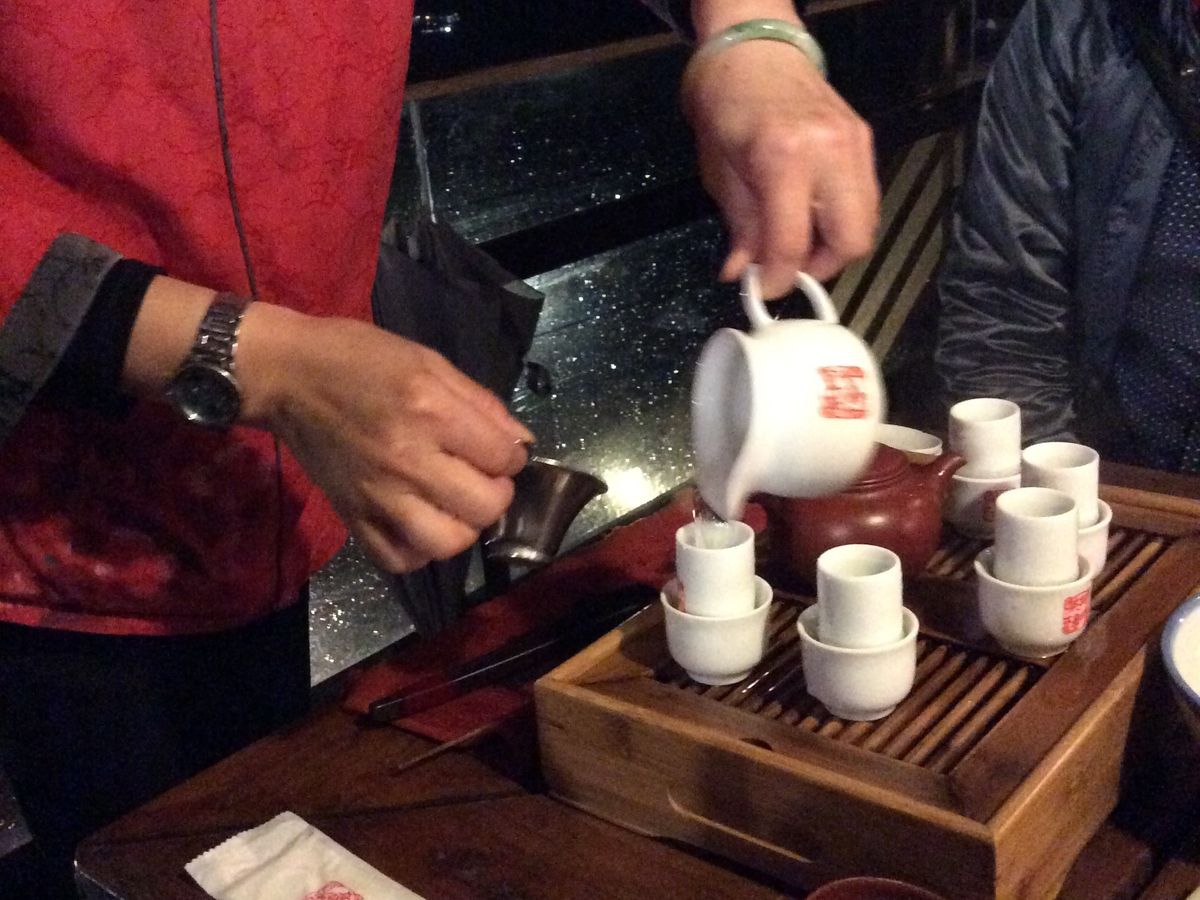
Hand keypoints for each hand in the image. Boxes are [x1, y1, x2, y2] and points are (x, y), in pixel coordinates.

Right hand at [240, 308, 532, 572]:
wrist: (286, 376)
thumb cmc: (359, 358)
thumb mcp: (428, 361)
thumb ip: (481, 403)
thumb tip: (520, 442)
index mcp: (430, 412)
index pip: (503, 457)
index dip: (512, 455)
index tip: (498, 448)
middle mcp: (407, 460)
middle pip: (484, 507)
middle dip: (496, 493)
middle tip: (482, 476)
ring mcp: (378, 496)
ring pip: (447, 543)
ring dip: (463, 527)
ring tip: (455, 504)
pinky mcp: (352, 518)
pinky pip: (399, 560)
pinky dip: (419, 550)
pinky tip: (421, 523)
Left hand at [682, 38, 879, 295]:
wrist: (755, 50)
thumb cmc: (727, 103)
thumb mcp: (720, 172)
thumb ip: (740, 228)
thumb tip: (744, 274)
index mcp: (784, 158)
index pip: (793, 242)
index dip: (779, 278)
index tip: (765, 290)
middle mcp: (829, 152)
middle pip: (852, 240)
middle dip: (822, 265)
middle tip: (790, 266)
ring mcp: (855, 145)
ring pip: (867, 223)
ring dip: (835, 245)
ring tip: (799, 241)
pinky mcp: (865, 142)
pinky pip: (866, 199)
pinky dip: (842, 219)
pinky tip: (812, 216)